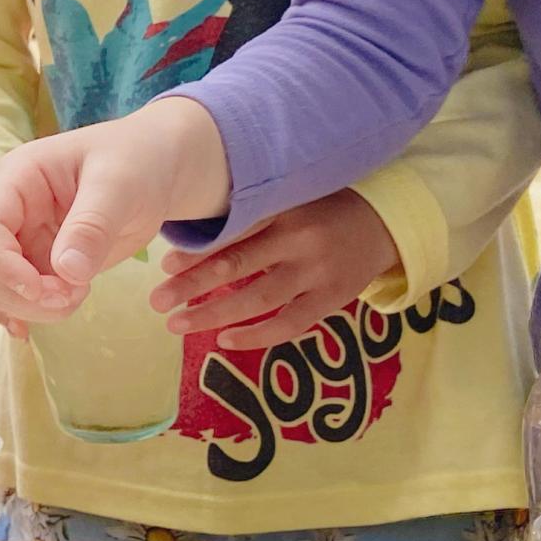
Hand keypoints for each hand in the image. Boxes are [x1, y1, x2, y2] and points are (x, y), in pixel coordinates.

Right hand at [0, 101, 225, 332]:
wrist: (154, 170)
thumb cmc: (136, 161)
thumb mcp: (119, 184)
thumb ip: (92, 225)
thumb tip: (67, 272)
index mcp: (18, 178)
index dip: (3, 264)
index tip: (41, 289)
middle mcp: (10, 209)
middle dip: (17, 291)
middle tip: (69, 299)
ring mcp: (21, 237)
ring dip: (27, 306)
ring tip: (75, 300)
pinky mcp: (37, 261)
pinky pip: (15, 293)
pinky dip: (22, 312)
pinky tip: (29, 332)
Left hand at [153, 190, 399, 349]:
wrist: (382, 223)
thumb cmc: (320, 209)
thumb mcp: (290, 199)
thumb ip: (252, 215)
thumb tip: (189, 237)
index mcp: (284, 209)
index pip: (233, 232)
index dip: (198, 250)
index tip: (165, 265)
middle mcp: (299, 240)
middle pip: (237, 266)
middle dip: (192, 286)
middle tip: (158, 301)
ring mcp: (317, 273)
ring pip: (258, 300)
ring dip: (214, 314)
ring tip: (177, 324)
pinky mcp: (332, 299)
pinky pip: (289, 324)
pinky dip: (256, 336)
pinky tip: (225, 341)